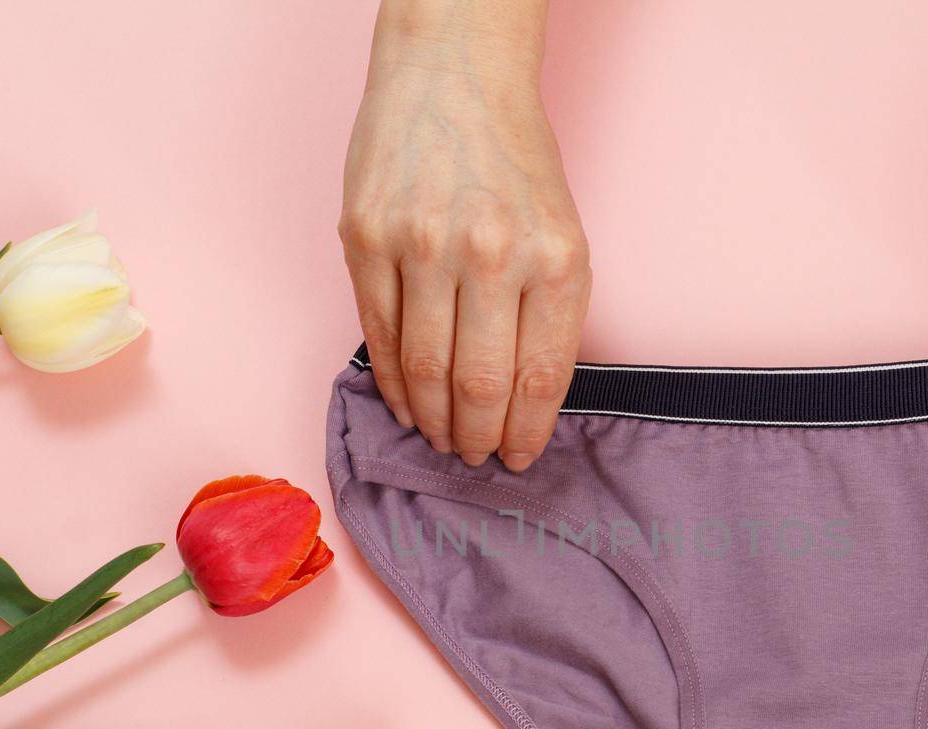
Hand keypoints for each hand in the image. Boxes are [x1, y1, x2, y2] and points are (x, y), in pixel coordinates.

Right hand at [340, 10, 589, 472]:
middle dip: (477, 437)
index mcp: (553, 257)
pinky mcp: (366, 237)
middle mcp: (490, 253)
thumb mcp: (561, 232)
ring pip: (423, 368)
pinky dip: (391, 381)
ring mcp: (422, 245)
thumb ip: (547, 312)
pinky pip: (377, 332)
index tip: (519, 457)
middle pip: (479, 384)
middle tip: (474, 456)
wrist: (453, 73)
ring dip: (433, 418)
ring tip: (441, 437)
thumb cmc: (513, 158)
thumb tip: (524, 400)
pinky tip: (406, 401)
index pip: (539, 377)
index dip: (526, 432)